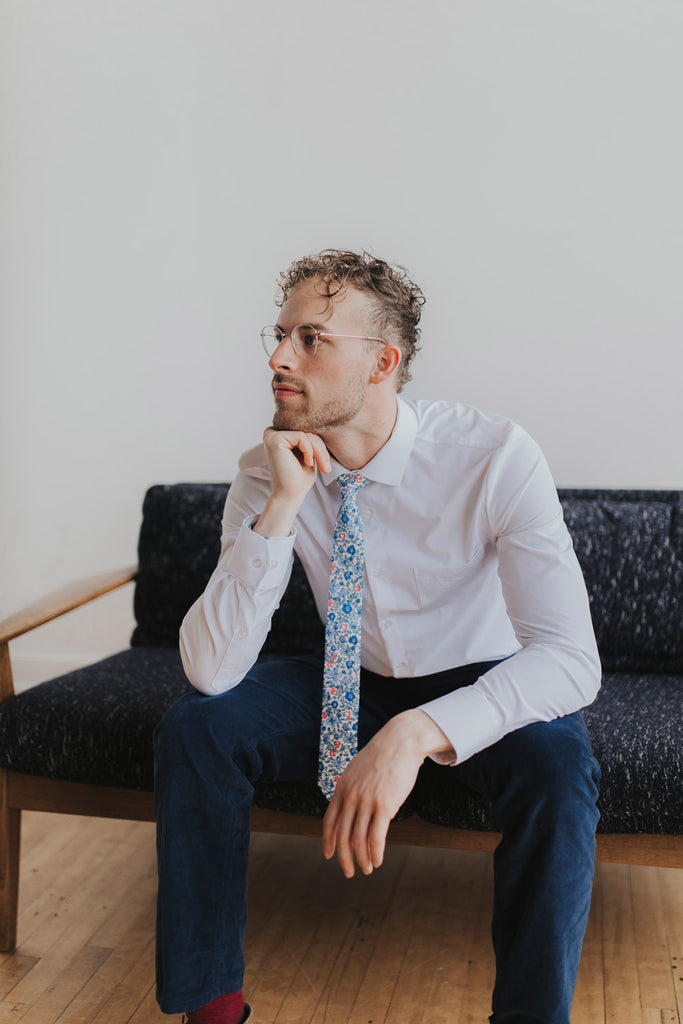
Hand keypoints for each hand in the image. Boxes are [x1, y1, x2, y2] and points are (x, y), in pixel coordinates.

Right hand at [263, 427, 330, 500]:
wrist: (291, 494)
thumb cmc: (300, 477)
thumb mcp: (309, 453)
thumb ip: (311, 438)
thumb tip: (323, 421)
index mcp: (279, 434)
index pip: (305, 429)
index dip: (318, 444)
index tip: (325, 462)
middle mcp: (272, 432)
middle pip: (306, 430)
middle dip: (320, 448)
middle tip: (326, 467)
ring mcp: (271, 434)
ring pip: (306, 433)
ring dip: (318, 451)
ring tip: (322, 466)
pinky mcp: (274, 439)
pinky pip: (302, 437)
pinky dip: (310, 451)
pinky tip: (308, 462)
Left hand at [322, 710, 451, 877]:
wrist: (400, 742)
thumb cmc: (381, 757)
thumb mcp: (357, 770)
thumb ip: (350, 789)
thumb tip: (347, 806)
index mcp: (341, 788)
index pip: (329, 822)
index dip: (328, 841)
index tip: (329, 855)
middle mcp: (350, 797)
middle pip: (342, 836)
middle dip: (344, 859)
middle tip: (348, 872)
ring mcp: (366, 802)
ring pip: (359, 840)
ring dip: (362, 860)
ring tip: (367, 869)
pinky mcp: (384, 806)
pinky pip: (376, 837)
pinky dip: (376, 853)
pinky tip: (378, 861)